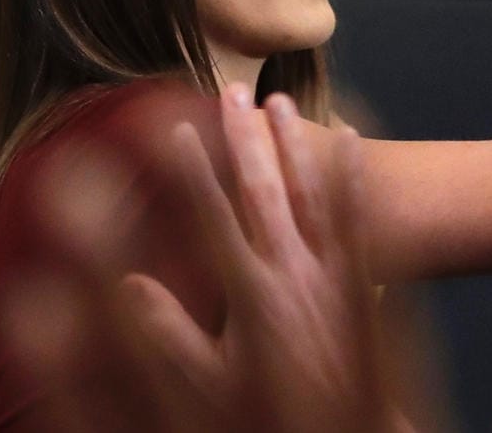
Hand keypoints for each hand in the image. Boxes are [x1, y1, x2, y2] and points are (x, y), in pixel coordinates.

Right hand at [4, 89, 406, 431]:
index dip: (195, 173)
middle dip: (244, 139)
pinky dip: (349, 173)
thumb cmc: (274, 416)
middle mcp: (293, 270)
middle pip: (264, 189)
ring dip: (296, 143)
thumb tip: (127, 285)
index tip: (178, 130)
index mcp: (250, 293)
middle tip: (231, 93)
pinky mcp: (363, 275)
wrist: (351, 429)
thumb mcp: (209, 387)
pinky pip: (357, 213)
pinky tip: (351, 139)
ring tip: (282, 101)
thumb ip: (169, 335)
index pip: (214, 217)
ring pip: (312, 190)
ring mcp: (332, 269)